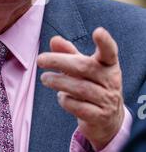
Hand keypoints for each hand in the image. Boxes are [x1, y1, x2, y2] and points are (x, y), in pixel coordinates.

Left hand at [38, 27, 124, 150]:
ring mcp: (107, 100)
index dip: (105, 42)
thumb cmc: (92, 85)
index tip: (98, 31)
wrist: (108, 120)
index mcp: (109, 65)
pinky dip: (65, 101)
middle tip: (40, 60)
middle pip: (85, 67)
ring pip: (80, 88)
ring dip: (58, 81)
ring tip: (45, 78)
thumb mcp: (83, 68)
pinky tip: (62, 97)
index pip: (110, 52)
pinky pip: (78, 107)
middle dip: (59, 61)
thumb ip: (69, 53)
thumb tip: (54, 40)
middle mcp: (111, 81)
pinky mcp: (100, 117)